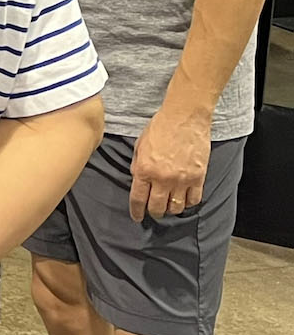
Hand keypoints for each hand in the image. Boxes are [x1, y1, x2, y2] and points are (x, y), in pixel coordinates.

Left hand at [131, 100, 210, 221]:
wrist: (185, 117)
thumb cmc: (160, 128)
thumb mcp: (139, 146)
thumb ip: (137, 166)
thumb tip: (138, 180)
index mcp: (144, 170)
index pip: (138, 200)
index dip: (137, 212)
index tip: (137, 217)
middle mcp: (162, 178)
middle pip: (157, 208)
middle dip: (154, 212)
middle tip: (154, 211)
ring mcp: (182, 179)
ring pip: (176, 207)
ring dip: (171, 209)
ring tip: (169, 204)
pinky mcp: (198, 177)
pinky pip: (194, 199)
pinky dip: (189, 202)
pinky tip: (185, 199)